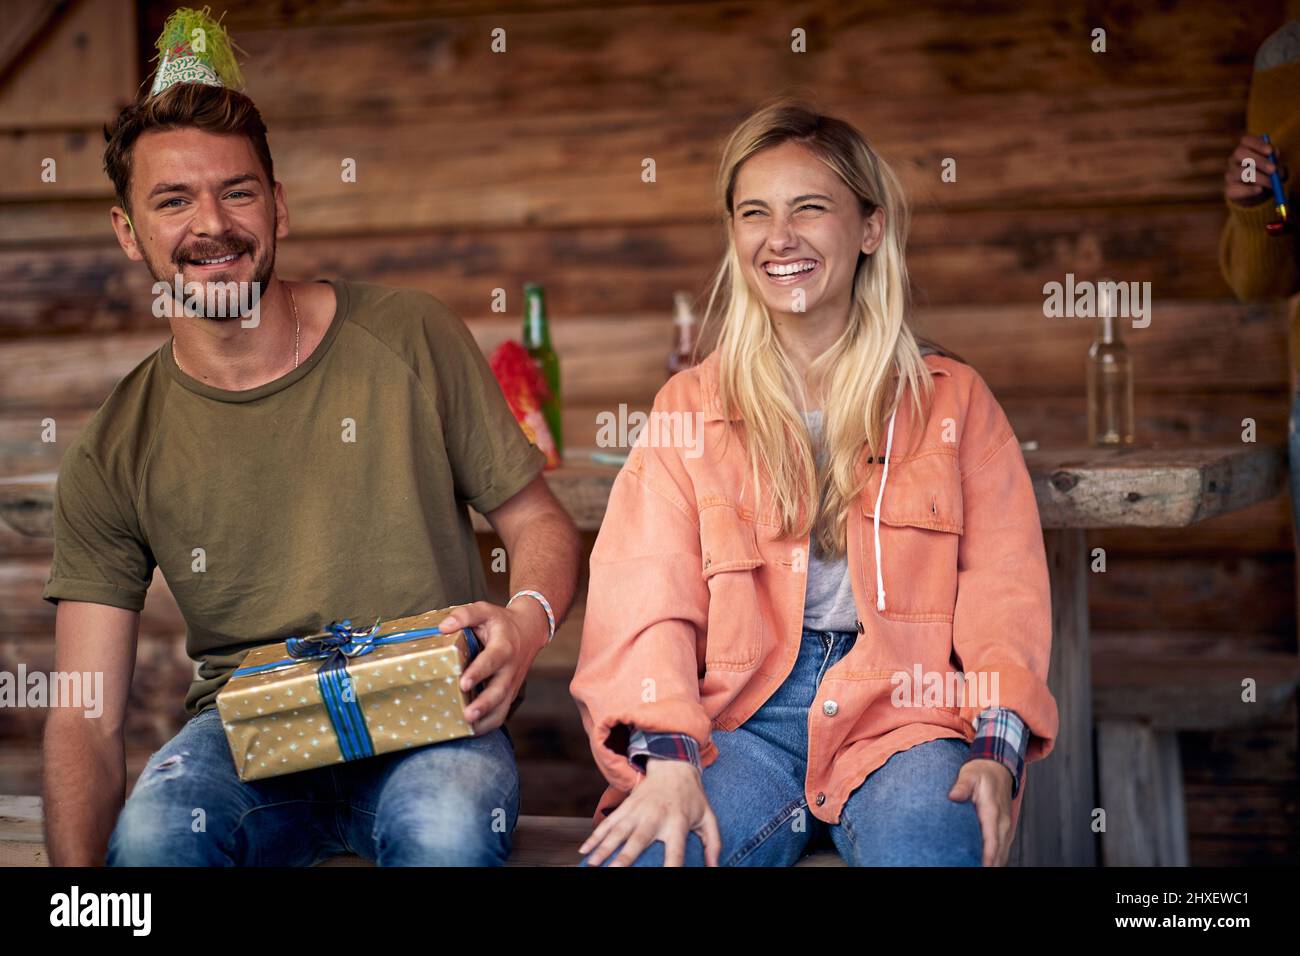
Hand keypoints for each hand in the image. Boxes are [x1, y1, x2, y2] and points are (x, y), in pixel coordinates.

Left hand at [440, 600, 546, 733]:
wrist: (529, 631)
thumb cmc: (500, 622)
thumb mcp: (484, 610)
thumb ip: (464, 615)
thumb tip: (443, 627)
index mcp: (504, 647)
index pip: (492, 661)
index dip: (479, 672)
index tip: (464, 683)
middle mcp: (510, 669)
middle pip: (500, 691)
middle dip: (484, 704)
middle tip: (467, 715)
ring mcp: (511, 684)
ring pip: (502, 708)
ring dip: (486, 720)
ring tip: (467, 728)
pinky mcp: (508, 695)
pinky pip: (500, 714)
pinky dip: (487, 725)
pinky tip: (468, 730)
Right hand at [578, 759, 721, 866]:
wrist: (673, 765)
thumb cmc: (692, 797)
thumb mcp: (708, 817)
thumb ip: (714, 843)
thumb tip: (716, 868)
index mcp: (678, 823)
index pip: (675, 851)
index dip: (671, 867)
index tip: (667, 877)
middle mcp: (655, 817)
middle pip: (637, 841)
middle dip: (624, 858)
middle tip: (614, 872)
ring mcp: (637, 811)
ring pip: (617, 832)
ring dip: (603, 849)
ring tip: (592, 865)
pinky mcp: (626, 806)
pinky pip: (608, 823)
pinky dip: (595, 837)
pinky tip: (584, 851)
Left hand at [948, 758, 1013, 866]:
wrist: (998, 768)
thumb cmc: (982, 773)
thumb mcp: (969, 774)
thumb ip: (962, 786)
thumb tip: (953, 795)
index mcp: (993, 811)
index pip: (992, 839)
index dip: (988, 856)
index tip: (982, 866)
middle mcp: (1003, 822)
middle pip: (999, 851)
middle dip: (990, 864)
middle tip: (971, 868)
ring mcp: (1006, 827)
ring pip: (1003, 853)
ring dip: (994, 863)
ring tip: (976, 868)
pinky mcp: (1005, 829)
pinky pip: (1003, 849)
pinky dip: (997, 859)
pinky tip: (987, 864)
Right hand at [1225, 134, 1285, 205]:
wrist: (1259, 191)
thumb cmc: (1268, 173)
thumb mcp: (1274, 163)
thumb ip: (1274, 158)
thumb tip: (1274, 154)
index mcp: (1245, 148)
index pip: (1246, 140)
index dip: (1257, 144)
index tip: (1270, 152)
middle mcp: (1233, 159)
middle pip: (1239, 153)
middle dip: (1257, 160)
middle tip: (1273, 169)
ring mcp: (1229, 174)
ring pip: (1240, 173)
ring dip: (1258, 178)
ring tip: (1272, 184)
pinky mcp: (1229, 189)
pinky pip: (1236, 189)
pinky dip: (1249, 190)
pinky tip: (1259, 190)